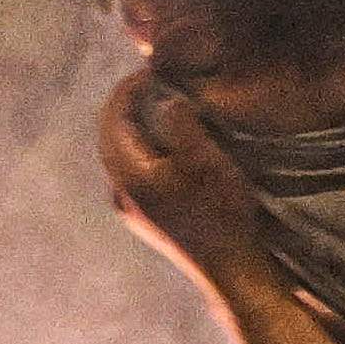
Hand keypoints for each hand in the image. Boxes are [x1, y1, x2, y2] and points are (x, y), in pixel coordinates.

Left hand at [98, 69, 275, 281]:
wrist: (233, 272)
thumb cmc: (221, 213)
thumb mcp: (204, 159)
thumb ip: (181, 124)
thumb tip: (165, 103)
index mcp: (128, 175)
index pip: (111, 120)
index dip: (126, 90)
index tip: (149, 71)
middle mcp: (120, 194)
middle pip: (112, 139)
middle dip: (128, 109)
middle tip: (153, 85)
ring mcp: (133, 212)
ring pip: (124, 159)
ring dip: (138, 132)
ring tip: (162, 111)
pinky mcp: (149, 223)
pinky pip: (137, 176)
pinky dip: (147, 153)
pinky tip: (169, 150)